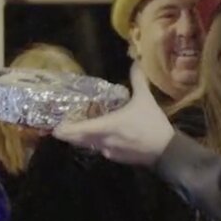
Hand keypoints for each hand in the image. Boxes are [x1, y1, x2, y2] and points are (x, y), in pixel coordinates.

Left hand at [52, 67, 175, 166]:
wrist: (167, 151)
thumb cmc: (152, 125)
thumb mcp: (145, 100)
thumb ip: (137, 81)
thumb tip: (134, 61)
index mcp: (105, 127)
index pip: (77, 131)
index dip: (64, 130)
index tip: (54, 128)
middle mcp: (103, 141)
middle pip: (80, 140)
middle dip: (71, 134)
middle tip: (63, 126)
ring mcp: (109, 152)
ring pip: (91, 145)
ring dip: (85, 138)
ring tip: (81, 128)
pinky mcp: (117, 158)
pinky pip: (102, 150)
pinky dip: (98, 143)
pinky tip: (103, 136)